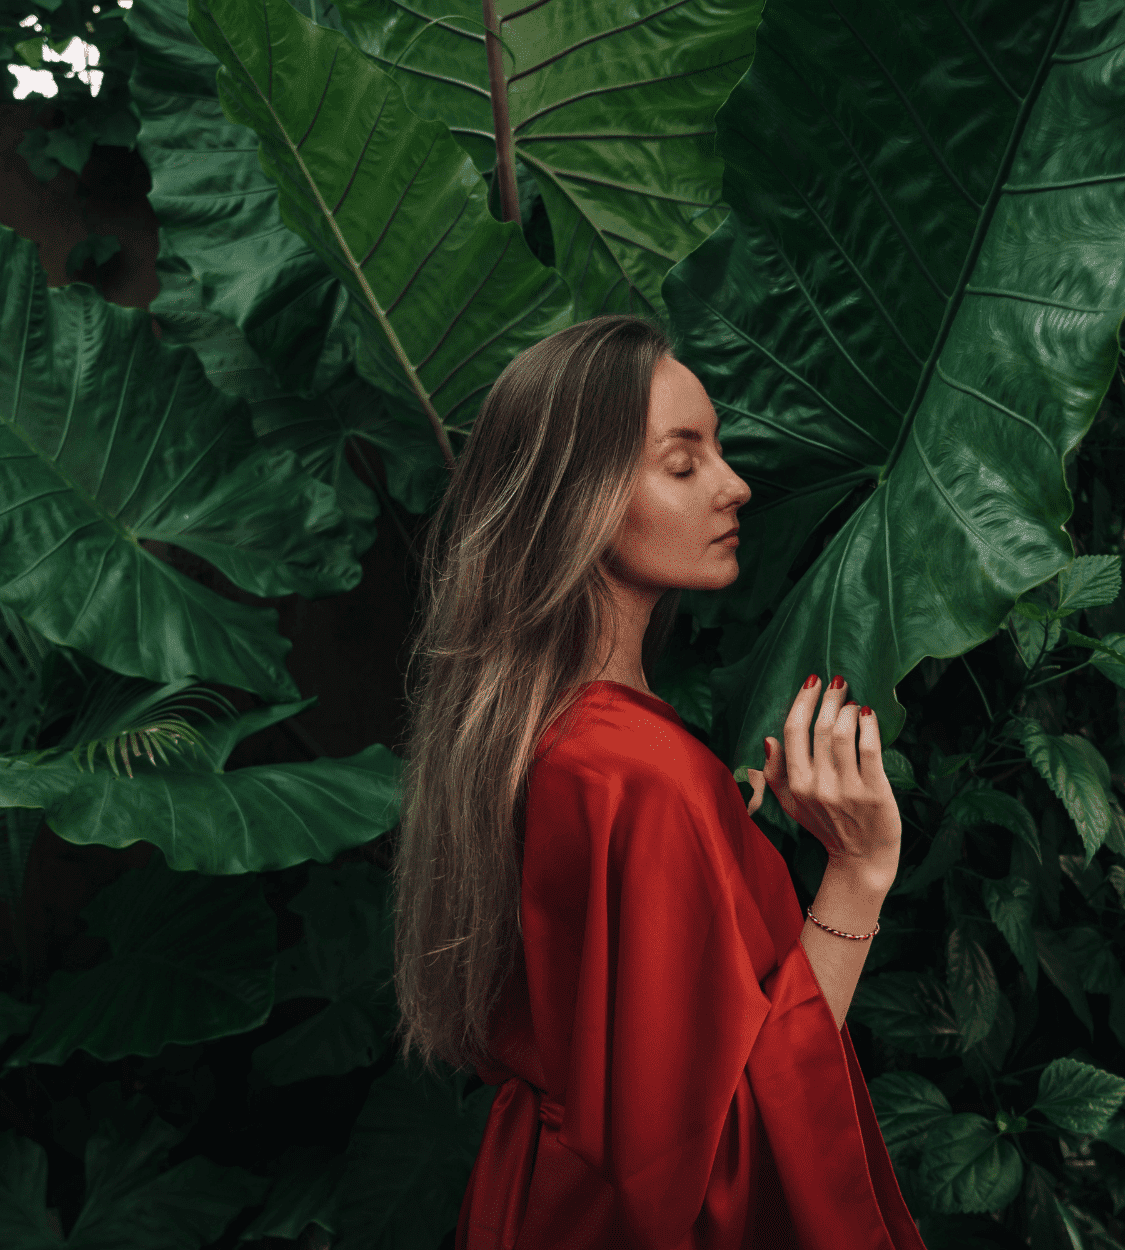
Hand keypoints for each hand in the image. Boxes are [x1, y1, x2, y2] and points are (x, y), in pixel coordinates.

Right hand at [744, 674, 900, 876]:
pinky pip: (870, 748)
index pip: (793, 732)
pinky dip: (870, 725)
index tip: (813, 681)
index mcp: (796, 785)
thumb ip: (775, 773)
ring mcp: (847, 790)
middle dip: (830, 698)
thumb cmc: (826, 826)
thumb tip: (768, 739)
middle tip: (839, 683)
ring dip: (850, 709)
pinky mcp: (874, 792)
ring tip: (854, 702)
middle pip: (821, 728)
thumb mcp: (791, 804)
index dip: (803, 701)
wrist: (862, 860)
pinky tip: (869, 714)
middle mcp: (819, 786)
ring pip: (845, 733)